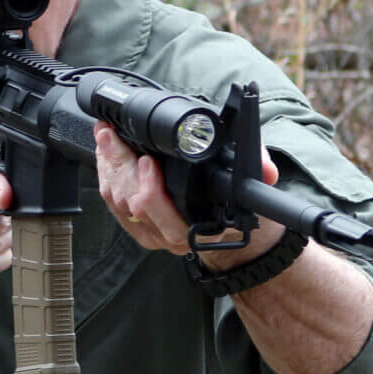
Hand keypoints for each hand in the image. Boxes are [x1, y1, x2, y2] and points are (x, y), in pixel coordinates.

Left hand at [93, 123, 282, 263]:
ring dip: (109, 169)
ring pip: (120, 204)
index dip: (151, 189)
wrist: (230, 230)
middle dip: (120, 166)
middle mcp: (174, 237)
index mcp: (201, 229)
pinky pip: (114, 207)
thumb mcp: (251, 183)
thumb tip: (267, 170)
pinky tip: (105, 156)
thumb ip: (259, 169)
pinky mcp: (139, 229)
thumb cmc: (235, 204)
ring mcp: (154, 235)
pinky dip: (106, 178)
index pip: (167, 216)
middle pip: (135, 204)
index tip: (147, 160)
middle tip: (113, 137)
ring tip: (106, 138)